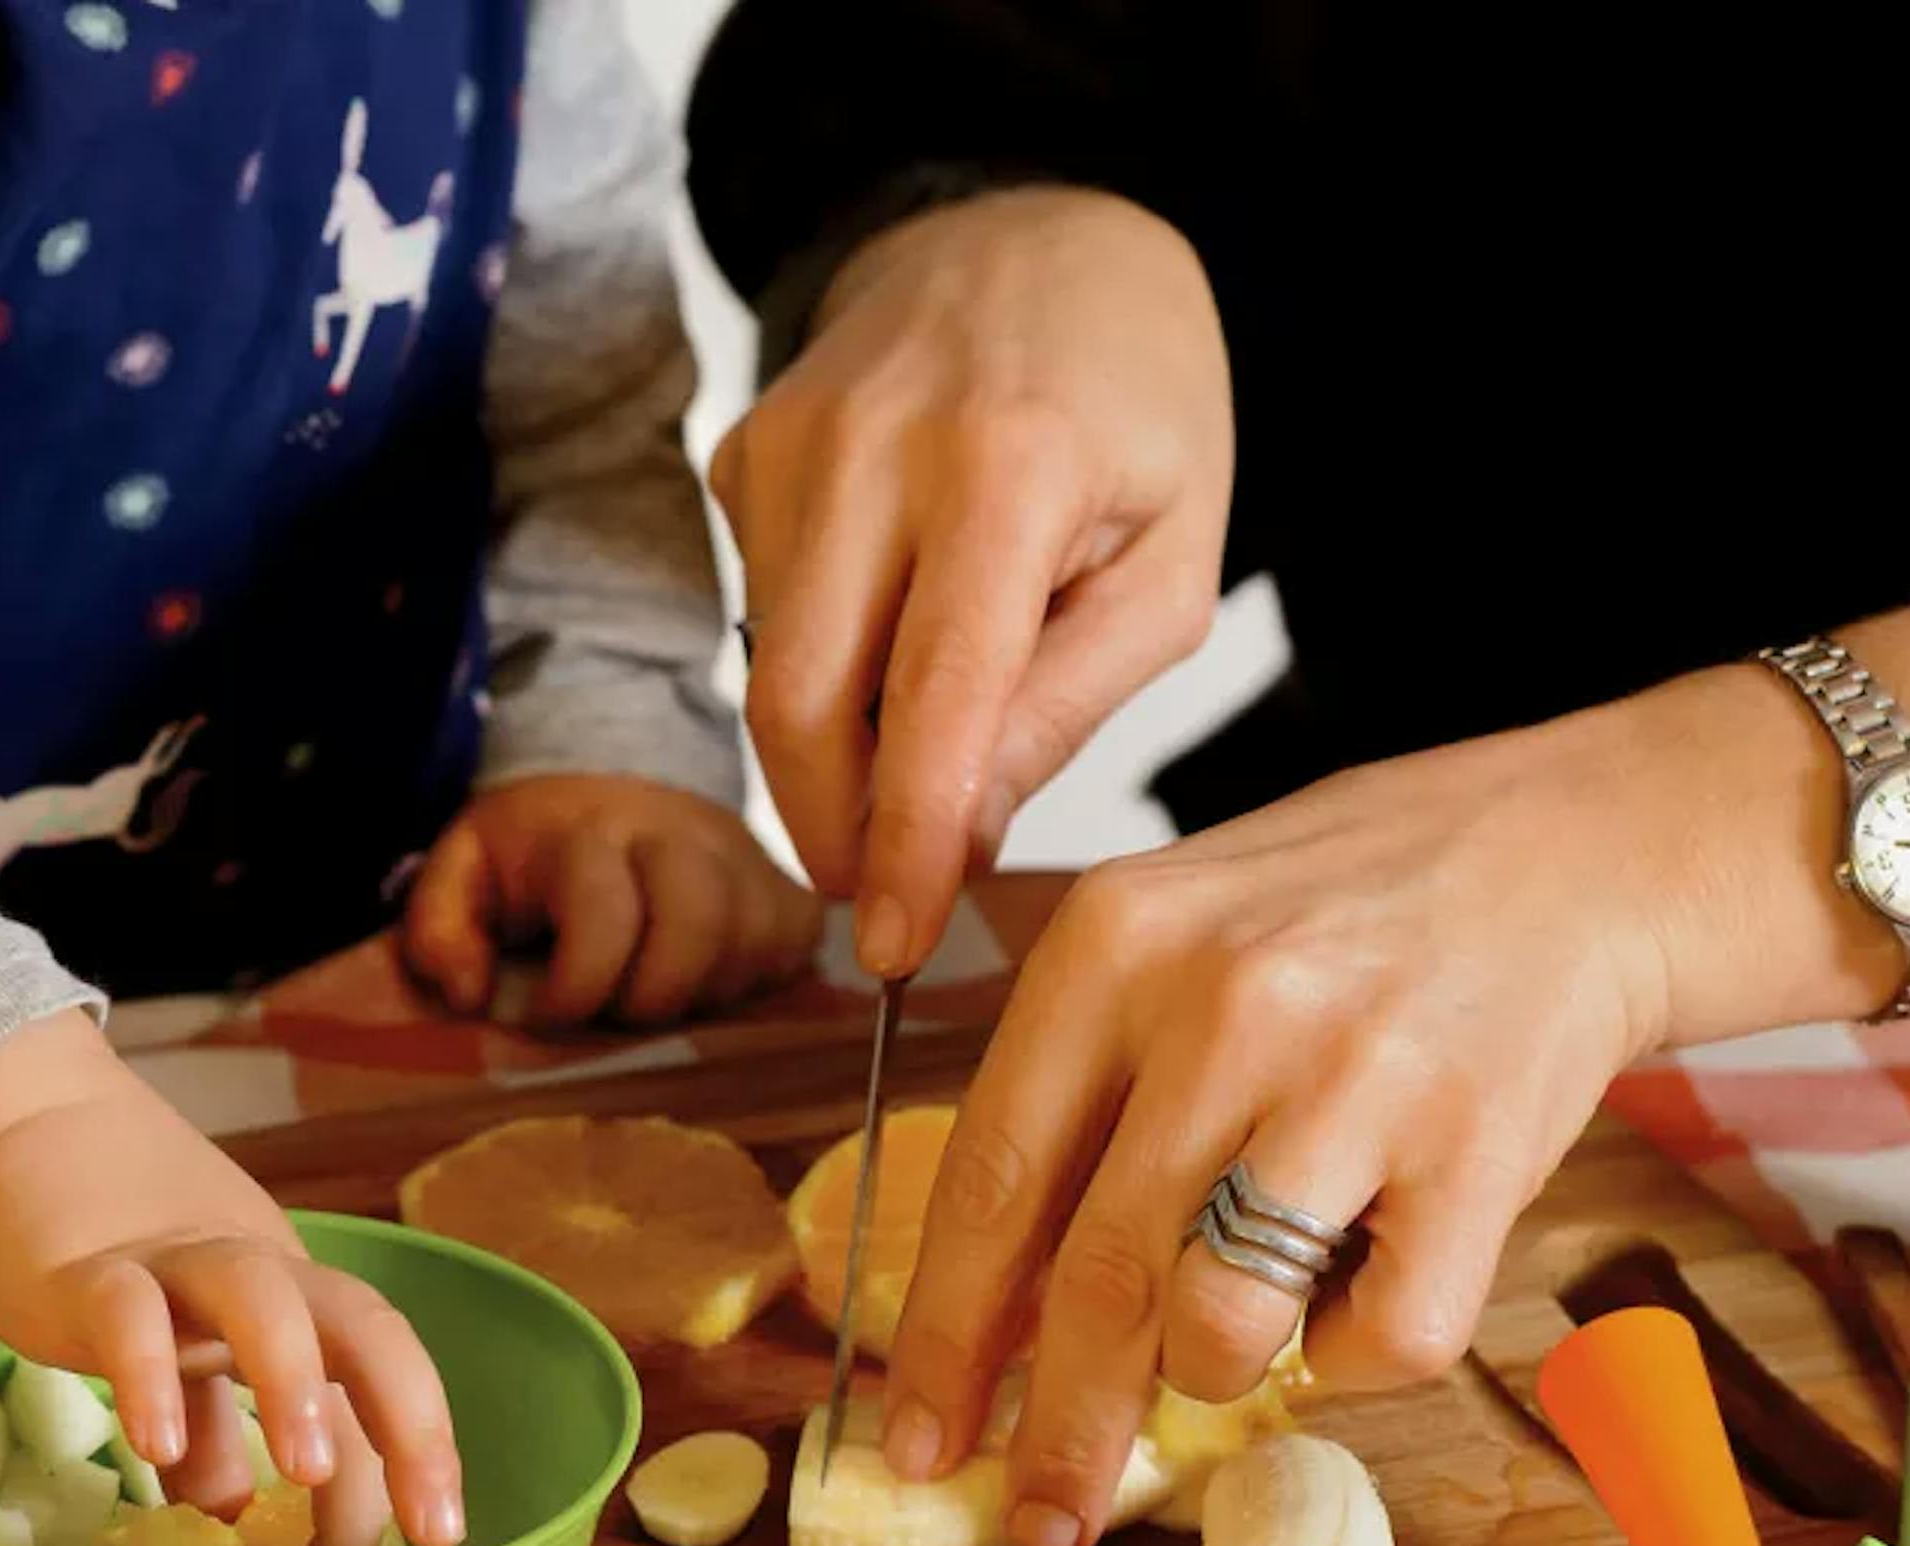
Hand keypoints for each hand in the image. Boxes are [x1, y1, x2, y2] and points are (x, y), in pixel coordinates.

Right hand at [0, 1013, 464, 1545]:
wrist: (25, 1124)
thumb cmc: (121, 1247)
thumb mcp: (184, 1341)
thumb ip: (210, 1424)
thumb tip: (231, 1509)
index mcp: (293, 1295)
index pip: (373, 1375)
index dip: (410, 1456)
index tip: (429, 1539)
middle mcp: (255, 1271)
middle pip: (359, 1325)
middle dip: (411, 1423)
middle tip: (432, 1526)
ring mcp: (172, 1263)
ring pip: (257, 1298)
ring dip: (293, 1380)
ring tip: (306, 1473)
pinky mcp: (85, 1269)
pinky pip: (127, 1313)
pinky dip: (147, 1374)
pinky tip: (157, 1444)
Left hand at [402, 774, 822, 1027]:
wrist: (619, 772)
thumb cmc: (535, 846)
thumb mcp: (462, 869)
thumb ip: (437, 929)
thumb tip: (467, 994)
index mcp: (592, 832)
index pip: (603, 922)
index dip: (574, 992)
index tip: (550, 1011)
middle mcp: (683, 839)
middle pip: (694, 935)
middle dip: (645, 999)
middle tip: (613, 1006)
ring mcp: (748, 864)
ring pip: (747, 953)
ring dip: (696, 996)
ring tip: (653, 988)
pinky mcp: (790, 896)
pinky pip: (791, 960)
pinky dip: (748, 986)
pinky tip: (705, 980)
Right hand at [711, 186, 1232, 975]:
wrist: (1036, 239)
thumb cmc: (1132, 407)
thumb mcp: (1168, 564)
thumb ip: (1066, 704)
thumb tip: (955, 834)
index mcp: (1008, 466)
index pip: (932, 699)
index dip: (905, 839)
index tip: (895, 942)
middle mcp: (873, 444)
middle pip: (799, 703)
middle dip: (835, 831)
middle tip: (883, 895)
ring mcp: (787, 441)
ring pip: (766, 672)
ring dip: (830, 755)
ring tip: (914, 744)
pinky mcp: (741, 453)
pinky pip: (760, 611)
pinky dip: (819, 662)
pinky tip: (888, 618)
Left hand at [880, 707, 1688, 1545]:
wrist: (1572, 856)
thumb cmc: (1344, 916)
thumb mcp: (1171, 939)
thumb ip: (1073, 1093)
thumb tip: (980, 1313)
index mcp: (1116, 942)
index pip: (990, 1180)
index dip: (941, 1337)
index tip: (911, 1441)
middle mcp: (1224, 1005)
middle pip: (1096, 1280)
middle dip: (1055, 1433)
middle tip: (1036, 1524)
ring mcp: (1356, 1079)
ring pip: (1223, 1328)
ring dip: (1213, 1374)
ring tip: (1243, 1328)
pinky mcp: (1477, 1151)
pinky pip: (1378, 1343)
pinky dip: (1355, 1356)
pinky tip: (1365, 1287)